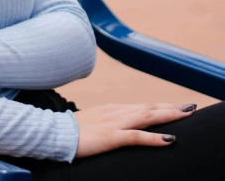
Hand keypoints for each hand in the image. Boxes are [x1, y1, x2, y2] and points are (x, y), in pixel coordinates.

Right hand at [74, 101, 197, 157]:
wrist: (54, 133)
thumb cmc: (71, 131)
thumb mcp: (93, 123)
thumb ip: (107, 121)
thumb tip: (117, 125)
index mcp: (112, 109)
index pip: (142, 106)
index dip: (161, 106)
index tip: (176, 107)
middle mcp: (116, 112)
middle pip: (149, 108)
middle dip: (171, 108)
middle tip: (190, 107)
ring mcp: (114, 123)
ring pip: (147, 117)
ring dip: (169, 115)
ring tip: (186, 114)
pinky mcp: (111, 137)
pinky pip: (137, 137)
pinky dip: (154, 138)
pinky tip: (169, 139)